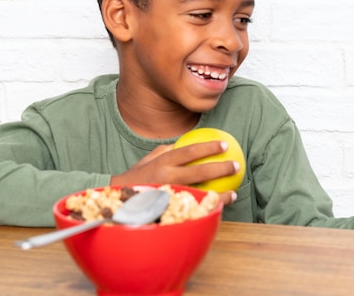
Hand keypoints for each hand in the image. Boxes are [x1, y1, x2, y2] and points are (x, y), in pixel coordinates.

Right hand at [110, 142, 238, 206]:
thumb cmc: (137, 177)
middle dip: (220, 168)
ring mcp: (168, 195)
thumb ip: (166, 151)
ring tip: (234, 193)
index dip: (208, 147)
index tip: (224, 145)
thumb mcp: (148, 160)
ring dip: (219, 194)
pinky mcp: (169, 210)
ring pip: (199, 193)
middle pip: (198, 171)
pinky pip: (193, 208)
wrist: (118, 199)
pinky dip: (208, 207)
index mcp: (162, 162)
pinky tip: (220, 207)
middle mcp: (166, 177)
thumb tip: (184, 144)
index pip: (189, 151)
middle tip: (235, 165)